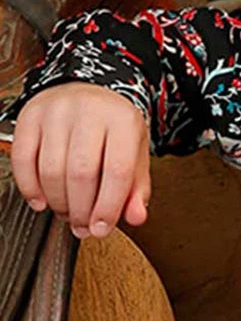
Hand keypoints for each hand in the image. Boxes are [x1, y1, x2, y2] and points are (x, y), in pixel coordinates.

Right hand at [11, 82, 151, 238]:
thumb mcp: (136, 155)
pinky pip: (23, 158)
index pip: (117, 171)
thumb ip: (137, 189)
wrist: (89, 92)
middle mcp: (89, 112)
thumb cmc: (114, 128)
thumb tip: (135, 217)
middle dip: (80, 210)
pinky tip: (41, 201)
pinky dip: (30, 187)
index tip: (101, 229)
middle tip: (83, 226)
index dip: (107, 207)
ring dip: (58, 202)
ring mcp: (55, 111)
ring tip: (67, 214)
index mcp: (122, 121)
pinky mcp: (29, 115)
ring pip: (51, 169)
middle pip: (81, 173)